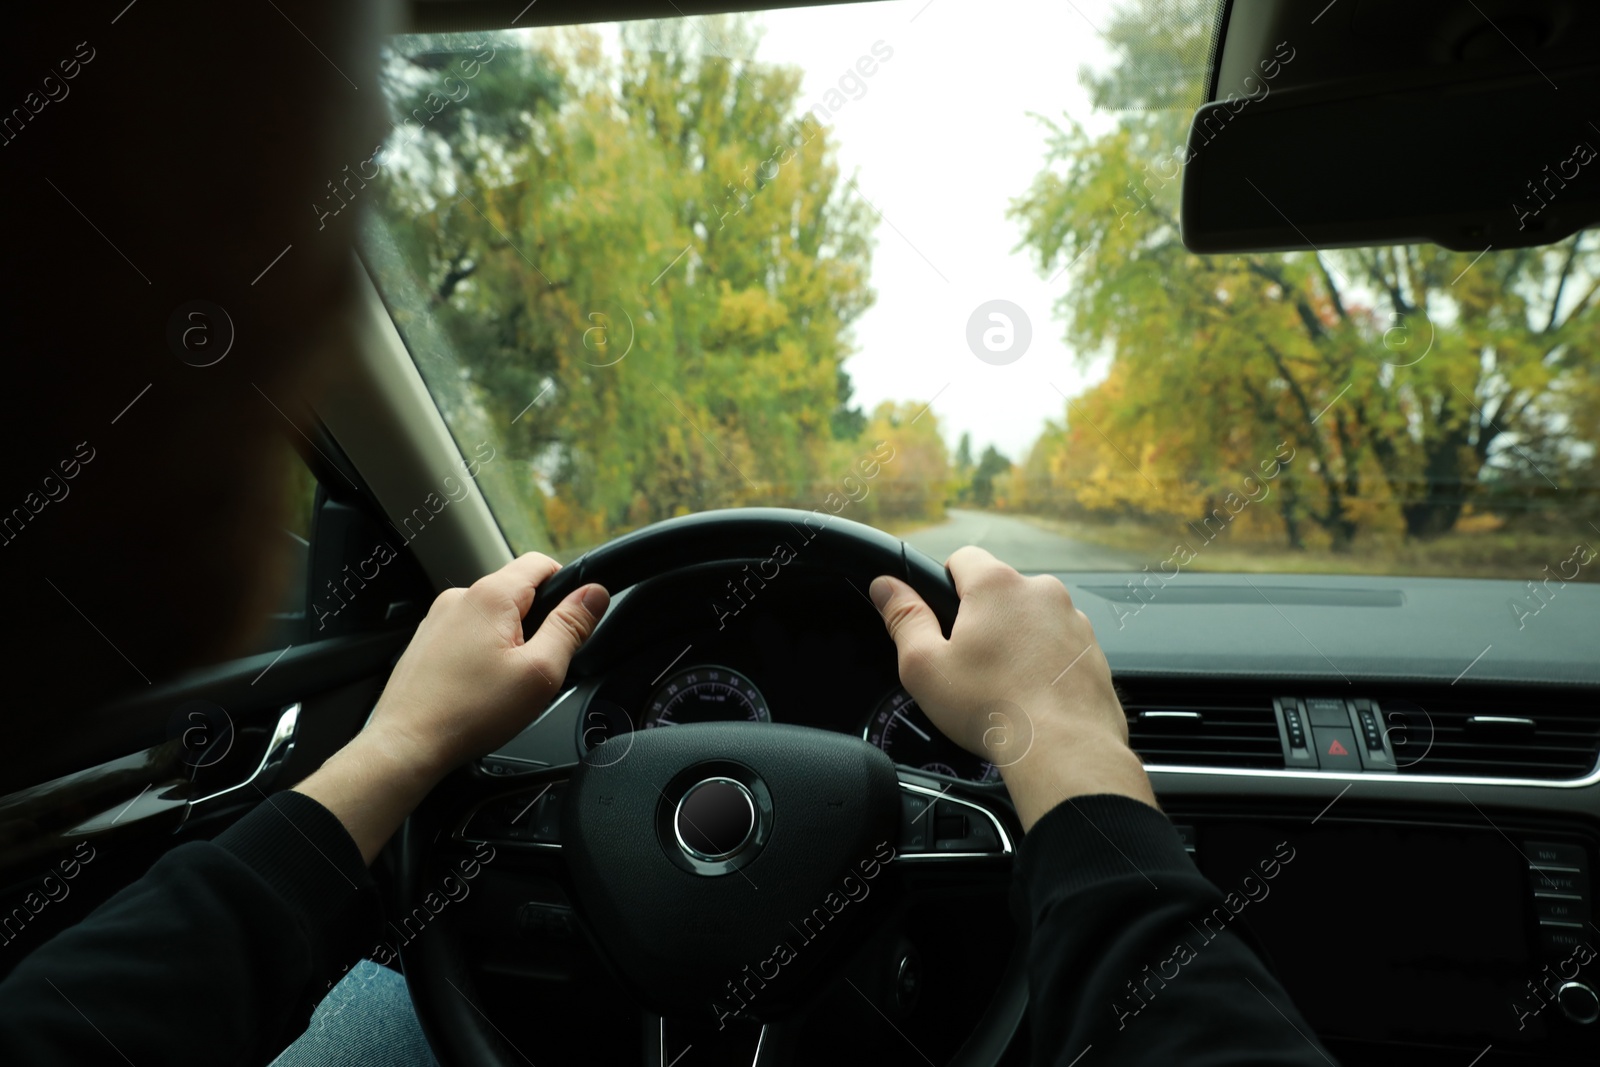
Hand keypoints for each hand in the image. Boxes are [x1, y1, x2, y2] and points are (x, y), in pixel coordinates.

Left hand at [295, 553, 608, 862]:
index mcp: (491, 596)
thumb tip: (594, 594)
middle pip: (517, 591)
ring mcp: (438, 618)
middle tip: (536, 666)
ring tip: (504, 683)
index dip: (567, 587)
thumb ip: (571, 627)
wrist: (408, 744)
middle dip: (536, 622)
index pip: (541, 563)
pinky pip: (468, 633)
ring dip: (508, 639)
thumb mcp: (541, 671)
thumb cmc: (470, 712)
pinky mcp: (426, 641)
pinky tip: (479, 687)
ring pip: (492, 615)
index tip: (570, 623)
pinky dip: (482, 653)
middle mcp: (459, 597)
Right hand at [869, 546, 1155, 829]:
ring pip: (1031, 617)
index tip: (942, 618)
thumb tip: (886, 586)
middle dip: (982, 619)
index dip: (944, 585)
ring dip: (1016, 639)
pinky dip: (1044, 660)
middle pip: (999, 591)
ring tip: (1003, 684)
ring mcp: (1073, 619)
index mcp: (997, 585)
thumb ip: (903, 618)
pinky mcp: (1093, 649)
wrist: (1064, 750)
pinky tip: (1032, 693)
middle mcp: (1042, 591)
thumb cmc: (994, 708)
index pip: (963, 558)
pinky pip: (1058, 643)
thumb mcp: (924, 666)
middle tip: (968, 663)